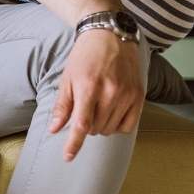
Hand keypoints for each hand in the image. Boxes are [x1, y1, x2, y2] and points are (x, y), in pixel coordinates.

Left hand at [49, 29, 144, 160]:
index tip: (68, 157)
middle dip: (85, 127)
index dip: (74, 144)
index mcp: (88, 87)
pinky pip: (128, 126)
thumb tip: (54, 129)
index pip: (81, 124)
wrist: (111, 36)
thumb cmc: (85, 57)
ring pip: (110, 129)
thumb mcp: (67, 78)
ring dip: (100, 127)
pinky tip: (111, 114)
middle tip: (84, 110)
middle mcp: (110, 93)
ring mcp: (127, 95)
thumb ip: (62, 105)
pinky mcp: (139, 96)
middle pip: (95, 129)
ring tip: (96, 108)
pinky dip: (117, 126)